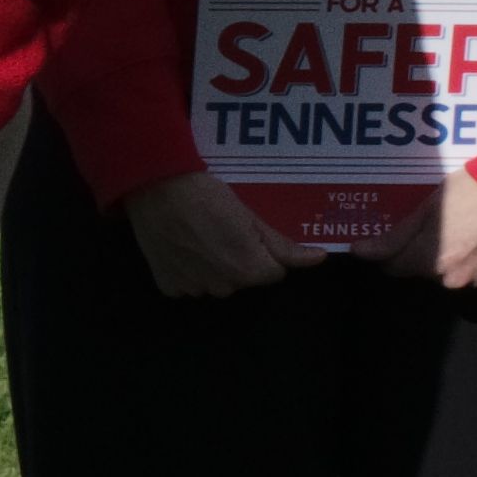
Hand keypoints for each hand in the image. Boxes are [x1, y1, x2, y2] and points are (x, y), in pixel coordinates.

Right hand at [119, 171, 295, 299]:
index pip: (273, 272)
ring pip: (215, 282)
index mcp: (249, 271)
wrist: (157, 187)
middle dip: (238, 259)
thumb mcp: (249, 216)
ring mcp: (193, 289)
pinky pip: (187, 283)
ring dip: (213, 266)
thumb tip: (319, 258)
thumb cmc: (208, 195)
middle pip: (243, 278)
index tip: (248, 230)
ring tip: (198, 234)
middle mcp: (223, 288)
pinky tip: (180, 245)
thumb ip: (283, 245)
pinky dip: (187, 269)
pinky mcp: (168, 286)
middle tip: (221, 229)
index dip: (265, 250)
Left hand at [380, 169, 476, 288]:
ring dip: (449, 261)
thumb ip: (396, 236)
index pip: (393, 267)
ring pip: (451, 276)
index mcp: (432, 260)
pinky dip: (475, 264)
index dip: (386, 252)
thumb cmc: (474, 190)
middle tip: (430, 228)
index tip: (383, 239)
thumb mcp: (430, 206)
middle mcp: (453, 280)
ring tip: (461, 231)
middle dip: (421, 254)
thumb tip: (360, 252)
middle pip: (424, 271)